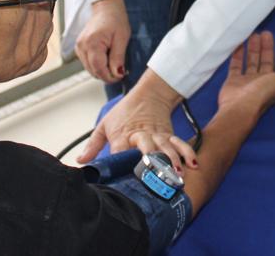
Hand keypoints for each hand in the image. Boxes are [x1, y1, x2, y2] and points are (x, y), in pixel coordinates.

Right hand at [75, 0, 130, 82]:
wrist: (106, 7)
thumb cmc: (115, 19)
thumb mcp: (122, 38)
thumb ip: (118, 57)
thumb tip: (117, 74)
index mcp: (92, 43)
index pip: (99, 69)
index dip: (110, 77)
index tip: (121, 76)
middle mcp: (81, 47)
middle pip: (93, 71)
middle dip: (107, 74)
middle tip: (120, 70)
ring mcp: (78, 47)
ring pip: (90, 69)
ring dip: (102, 70)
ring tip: (114, 61)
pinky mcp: (79, 48)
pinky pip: (88, 63)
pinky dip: (98, 64)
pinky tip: (107, 57)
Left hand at [76, 71, 194, 173]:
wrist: (148, 93)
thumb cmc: (125, 112)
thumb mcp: (105, 125)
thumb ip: (93, 145)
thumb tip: (81, 161)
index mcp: (122, 136)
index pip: (121, 153)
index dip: (122, 166)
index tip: (123, 181)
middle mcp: (141, 137)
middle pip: (146, 149)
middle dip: (151, 162)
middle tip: (155, 176)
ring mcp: (157, 136)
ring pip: (165, 148)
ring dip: (172, 162)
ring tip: (177, 175)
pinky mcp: (169, 135)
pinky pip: (179, 144)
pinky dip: (187, 153)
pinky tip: (193, 165)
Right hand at [217, 31, 274, 115]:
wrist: (238, 107)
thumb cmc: (262, 93)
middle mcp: (262, 82)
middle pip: (266, 62)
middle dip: (267, 48)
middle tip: (266, 33)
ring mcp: (247, 82)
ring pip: (251, 62)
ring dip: (253, 49)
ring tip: (254, 35)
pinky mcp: (233, 81)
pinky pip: (236, 65)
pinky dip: (238, 55)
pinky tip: (240, 44)